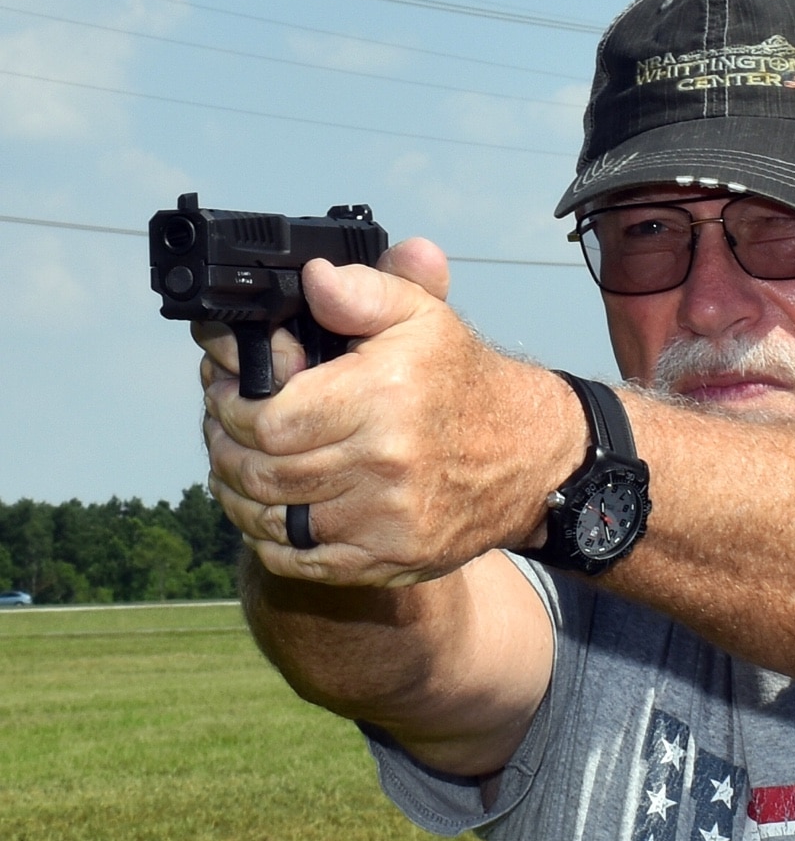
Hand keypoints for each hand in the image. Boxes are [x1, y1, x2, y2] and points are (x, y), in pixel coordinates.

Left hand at [200, 238, 580, 586]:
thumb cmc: (462, 381)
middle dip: (226, 450)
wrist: (529, 454)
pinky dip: (271, 541)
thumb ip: (364, 290)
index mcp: (384, 398)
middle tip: (221, 431)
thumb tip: (313, 278)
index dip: (230, 409)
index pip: (268, 420)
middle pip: (264, 474)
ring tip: (236, 467)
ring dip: (240, 496)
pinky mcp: (392, 559)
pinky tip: (268, 512)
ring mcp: (389, 520)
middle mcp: (387, 464)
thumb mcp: (422, 316)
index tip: (224, 394)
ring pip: (275, 521)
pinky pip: (303, 561)